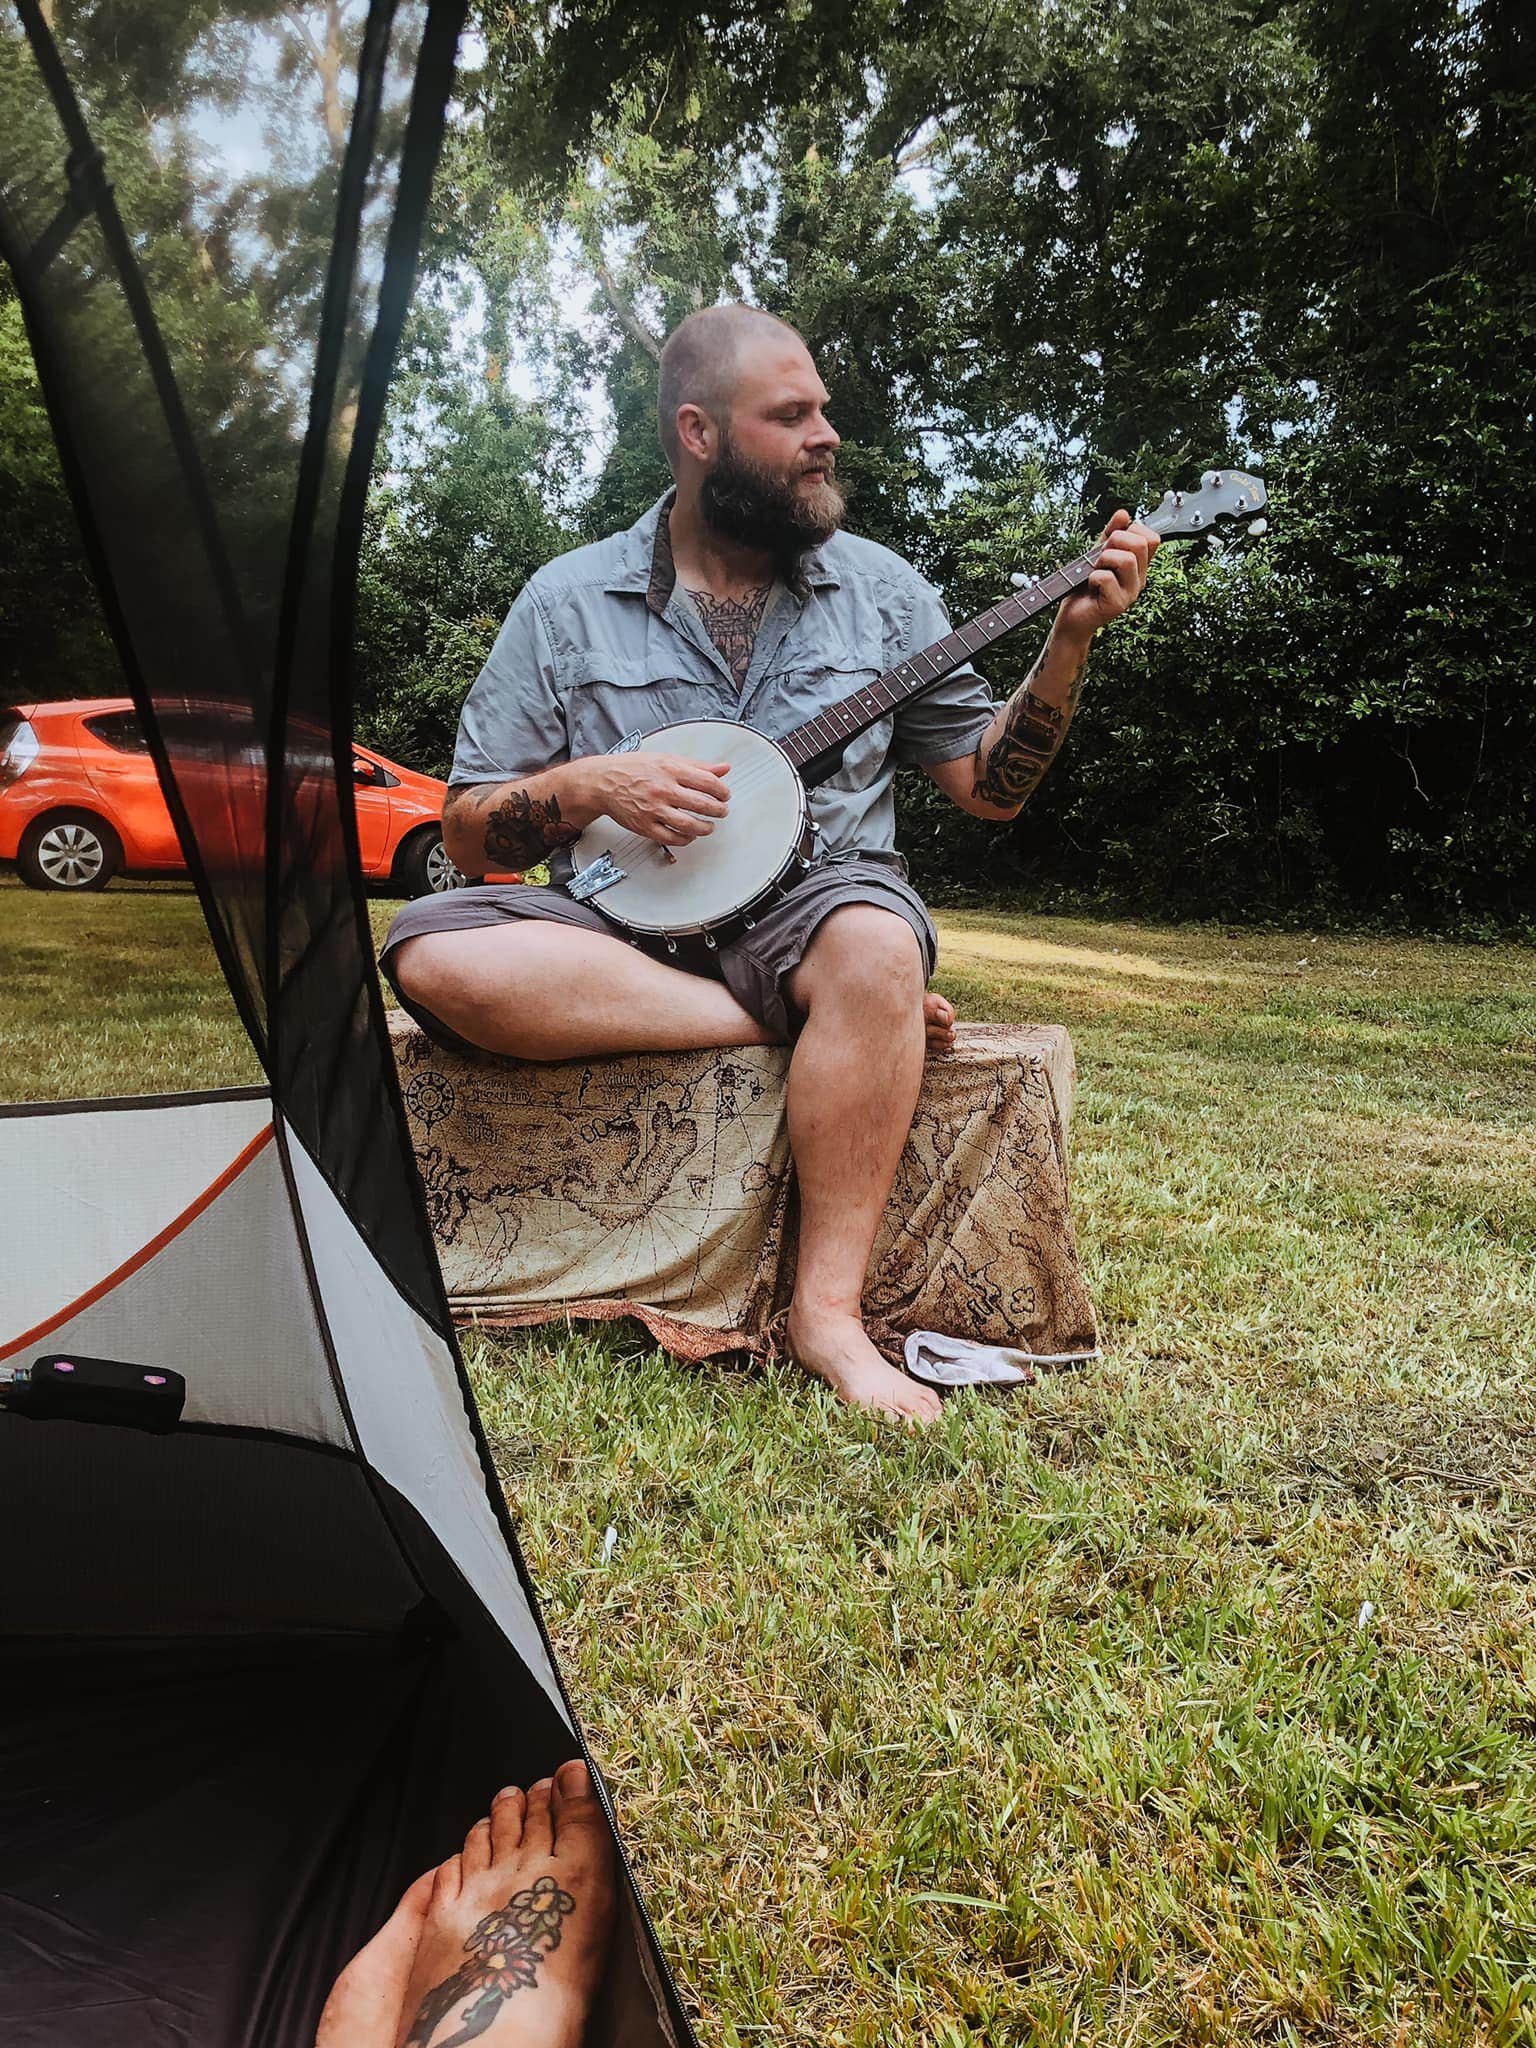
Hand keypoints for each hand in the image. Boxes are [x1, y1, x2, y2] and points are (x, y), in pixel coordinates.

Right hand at [598, 753, 731, 845]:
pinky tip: (690, 835)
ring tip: (709, 826)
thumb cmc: (633, 769)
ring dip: (705, 828)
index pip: (707, 782)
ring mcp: (653, 809)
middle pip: (701, 804)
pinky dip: (685, 839)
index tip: (725, 794)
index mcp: (670, 770)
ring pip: (689, 824)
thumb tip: (723, 768)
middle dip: (718, 810)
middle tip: (722, 811)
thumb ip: (697, 765)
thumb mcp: (666, 759)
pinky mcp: (645, 826)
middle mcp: (662, 789)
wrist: (603, 782)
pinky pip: (671, 838)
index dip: (722, 791)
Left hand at [1056, 509, 1158, 642]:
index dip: (1133, 530)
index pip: (1152, 538)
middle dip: (1115, 541)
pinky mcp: (1117, 605)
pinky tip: (1090, 585)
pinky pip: (1106, 577)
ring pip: (1126, 560)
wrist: (1072, 616)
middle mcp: (1139, 579)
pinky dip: (1092, 577)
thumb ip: (1110, 534)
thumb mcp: (1097, 554)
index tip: (1115, 540)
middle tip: (1100, 556)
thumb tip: (1123, 514)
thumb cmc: (1085, 586)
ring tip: (1095, 570)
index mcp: (1139, 566)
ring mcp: (1130, 594)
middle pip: (1140, 544)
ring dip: (1103, 559)